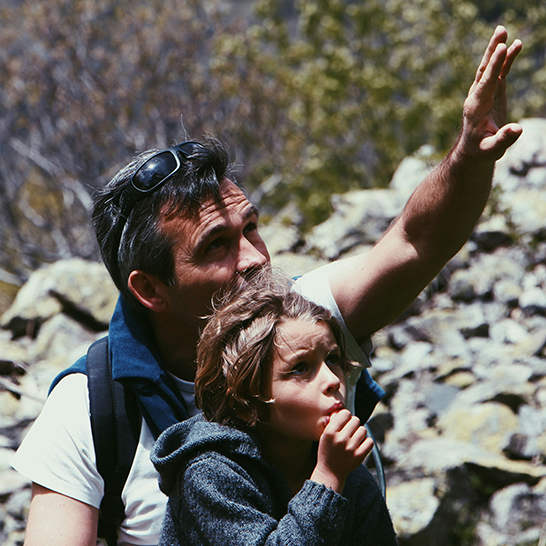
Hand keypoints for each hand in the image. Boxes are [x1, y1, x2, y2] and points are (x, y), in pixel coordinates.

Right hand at [310, 409, 373, 492]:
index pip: (345, 413)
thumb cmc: (327, 451)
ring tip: (354, 439)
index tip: (344, 422)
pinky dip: (366, 442)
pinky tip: (360, 445)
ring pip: (363, 430)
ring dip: (359, 433)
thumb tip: (341, 409)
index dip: (345, 416)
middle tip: (349, 431)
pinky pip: (369, 441)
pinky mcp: (359, 456)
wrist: (330, 472)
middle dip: (353, 424)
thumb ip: (333, 422)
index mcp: (330, 432)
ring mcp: (351, 448)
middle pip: (356, 420)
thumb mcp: (324, 435)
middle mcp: (341, 439)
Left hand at [457, 25, 522, 161]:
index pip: (485, 83)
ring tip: (503, 31)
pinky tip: (515, 45)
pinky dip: (506, 60)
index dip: (493, 66)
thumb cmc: (481, 151)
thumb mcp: (491, 149)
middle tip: (500, 31)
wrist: (473, 151)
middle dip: (492, 51)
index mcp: (475, 108)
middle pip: (483, 70)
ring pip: (489, 68)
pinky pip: (499, 73)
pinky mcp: (492, 93)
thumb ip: (503, 139)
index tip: (502, 49)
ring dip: (496, 50)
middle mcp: (477, 97)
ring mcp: (484, 93)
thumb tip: (517, 129)